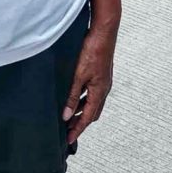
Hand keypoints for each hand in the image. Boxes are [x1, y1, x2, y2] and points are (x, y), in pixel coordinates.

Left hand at [62, 27, 116, 144]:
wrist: (104, 32)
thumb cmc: (93, 51)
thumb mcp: (79, 75)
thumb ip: (73, 96)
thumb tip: (67, 115)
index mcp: (99, 92)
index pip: (88, 117)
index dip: (78, 129)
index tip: (69, 140)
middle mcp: (104, 89)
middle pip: (92, 113)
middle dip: (80, 123)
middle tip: (68, 130)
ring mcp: (104, 81)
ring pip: (93, 103)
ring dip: (82, 111)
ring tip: (69, 116)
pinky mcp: (101, 74)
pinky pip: (93, 93)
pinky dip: (85, 100)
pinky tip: (76, 96)